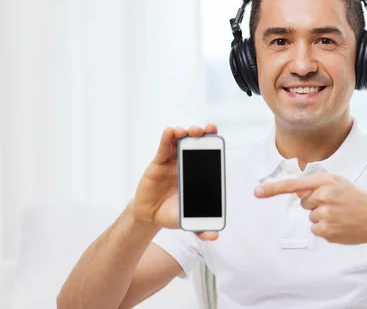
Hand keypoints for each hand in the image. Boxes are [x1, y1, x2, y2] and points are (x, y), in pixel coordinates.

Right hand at [131, 125, 218, 240]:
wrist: (150, 215)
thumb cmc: (172, 214)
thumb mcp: (187, 221)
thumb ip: (200, 228)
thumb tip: (215, 236)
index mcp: (198, 174)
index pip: (207, 155)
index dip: (212, 143)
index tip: (216, 134)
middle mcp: (186, 164)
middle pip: (194, 144)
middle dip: (201, 135)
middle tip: (205, 130)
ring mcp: (172, 162)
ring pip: (179, 143)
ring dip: (184, 134)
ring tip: (187, 131)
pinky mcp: (158, 164)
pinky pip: (163, 149)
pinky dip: (166, 139)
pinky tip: (170, 131)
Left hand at [255, 173, 366, 244]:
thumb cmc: (358, 199)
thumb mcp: (339, 183)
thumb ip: (318, 185)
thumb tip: (299, 192)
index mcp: (325, 181)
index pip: (294, 184)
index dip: (273, 189)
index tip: (257, 192)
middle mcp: (323, 196)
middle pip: (304, 203)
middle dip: (316, 205)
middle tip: (336, 205)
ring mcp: (325, 214)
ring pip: (310, 217)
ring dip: (322, 218)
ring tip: (341, 215)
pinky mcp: (326, 230)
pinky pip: (316, 230)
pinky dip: (325, 229)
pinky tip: (340, 225)